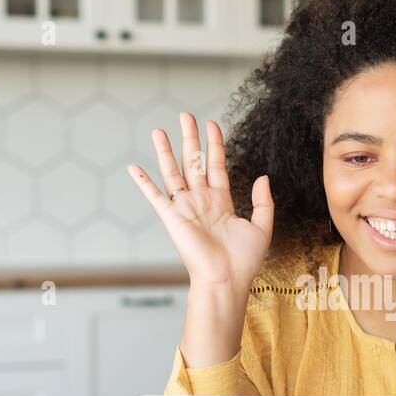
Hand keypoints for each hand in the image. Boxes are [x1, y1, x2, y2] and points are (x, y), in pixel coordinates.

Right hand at [127, 113, 272, 295]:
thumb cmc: (244, 261)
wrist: (226, 280)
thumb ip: (263, 201)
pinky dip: (143, 182)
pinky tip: (133, 167)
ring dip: (166, 151)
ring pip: (173, 172)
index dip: (214, 145)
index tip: (212, 124)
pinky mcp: (172, 218)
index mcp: (221, 201)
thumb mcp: (262, 227)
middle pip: (193, 162)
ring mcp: (185, 208)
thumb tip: (262, 177)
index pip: (216, 165)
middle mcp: (201, 201)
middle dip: (190, 138)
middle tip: (186, 115)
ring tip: (159, 130)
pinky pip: (154, 196)